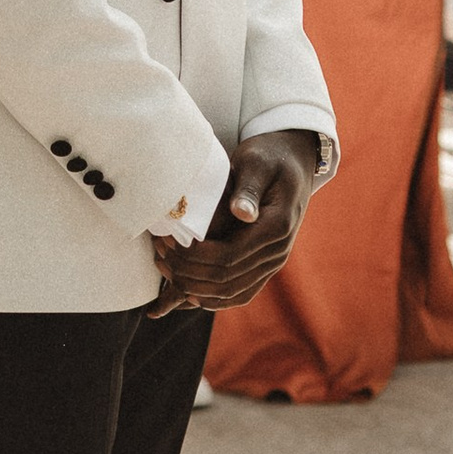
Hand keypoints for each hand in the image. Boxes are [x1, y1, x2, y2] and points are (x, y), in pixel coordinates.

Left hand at [146, 127, 324, 314]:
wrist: (293, 163)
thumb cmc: (269, 157)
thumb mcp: (257, 163)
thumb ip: (248, 188)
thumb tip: (242, 213)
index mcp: (276, 227)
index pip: (229, 256)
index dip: (194, 256)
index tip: (167, 242)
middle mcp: (278, 251)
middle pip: (227, 279)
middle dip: (187, 271)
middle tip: (159, 254)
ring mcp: (273, 262)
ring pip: (232, 292)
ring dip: (195, 287)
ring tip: (166, 268)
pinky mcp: (266, 266)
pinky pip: (240, 293)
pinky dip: (212, 296)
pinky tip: (186, 290)